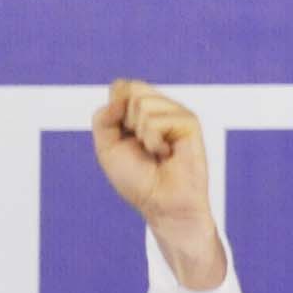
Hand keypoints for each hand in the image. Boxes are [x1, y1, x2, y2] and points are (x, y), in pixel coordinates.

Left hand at [90, 80, 227, 289]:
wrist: (162, 205)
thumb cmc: (138, 182)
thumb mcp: (106, 149)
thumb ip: (103, 118)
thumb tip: (121, 94)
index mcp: (142, 110)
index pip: (121, 86)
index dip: (114, 111)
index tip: (124, 137)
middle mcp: (161, 108)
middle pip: (131, 89)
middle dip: (127, 123)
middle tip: (142, 146)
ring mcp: (176, 113)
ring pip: (142, 103)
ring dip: (142, 135)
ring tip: (156, 152)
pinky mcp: (189, 122)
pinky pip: (156, 120)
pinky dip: (154, 142)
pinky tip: (167, 154)